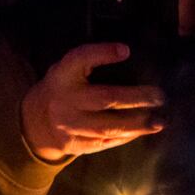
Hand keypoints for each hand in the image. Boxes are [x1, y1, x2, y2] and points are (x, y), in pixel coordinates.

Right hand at [19, 43, 164, 161]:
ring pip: (108, 127)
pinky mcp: (76, 144)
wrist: (36, 123)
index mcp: (62, 76)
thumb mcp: (67, 70)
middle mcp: (65, 101)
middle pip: (105, 98)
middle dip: (136, 98)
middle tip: (159, 96)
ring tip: (159, 121)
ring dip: (138, 124)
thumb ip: (89, 63)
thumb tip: (131, 55)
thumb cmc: (63, 89)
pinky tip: (142, 131)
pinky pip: (106, 142)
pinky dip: (127, 137)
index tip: (125, 50)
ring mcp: (70, 125)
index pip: (80, 59)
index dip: (102, 53)